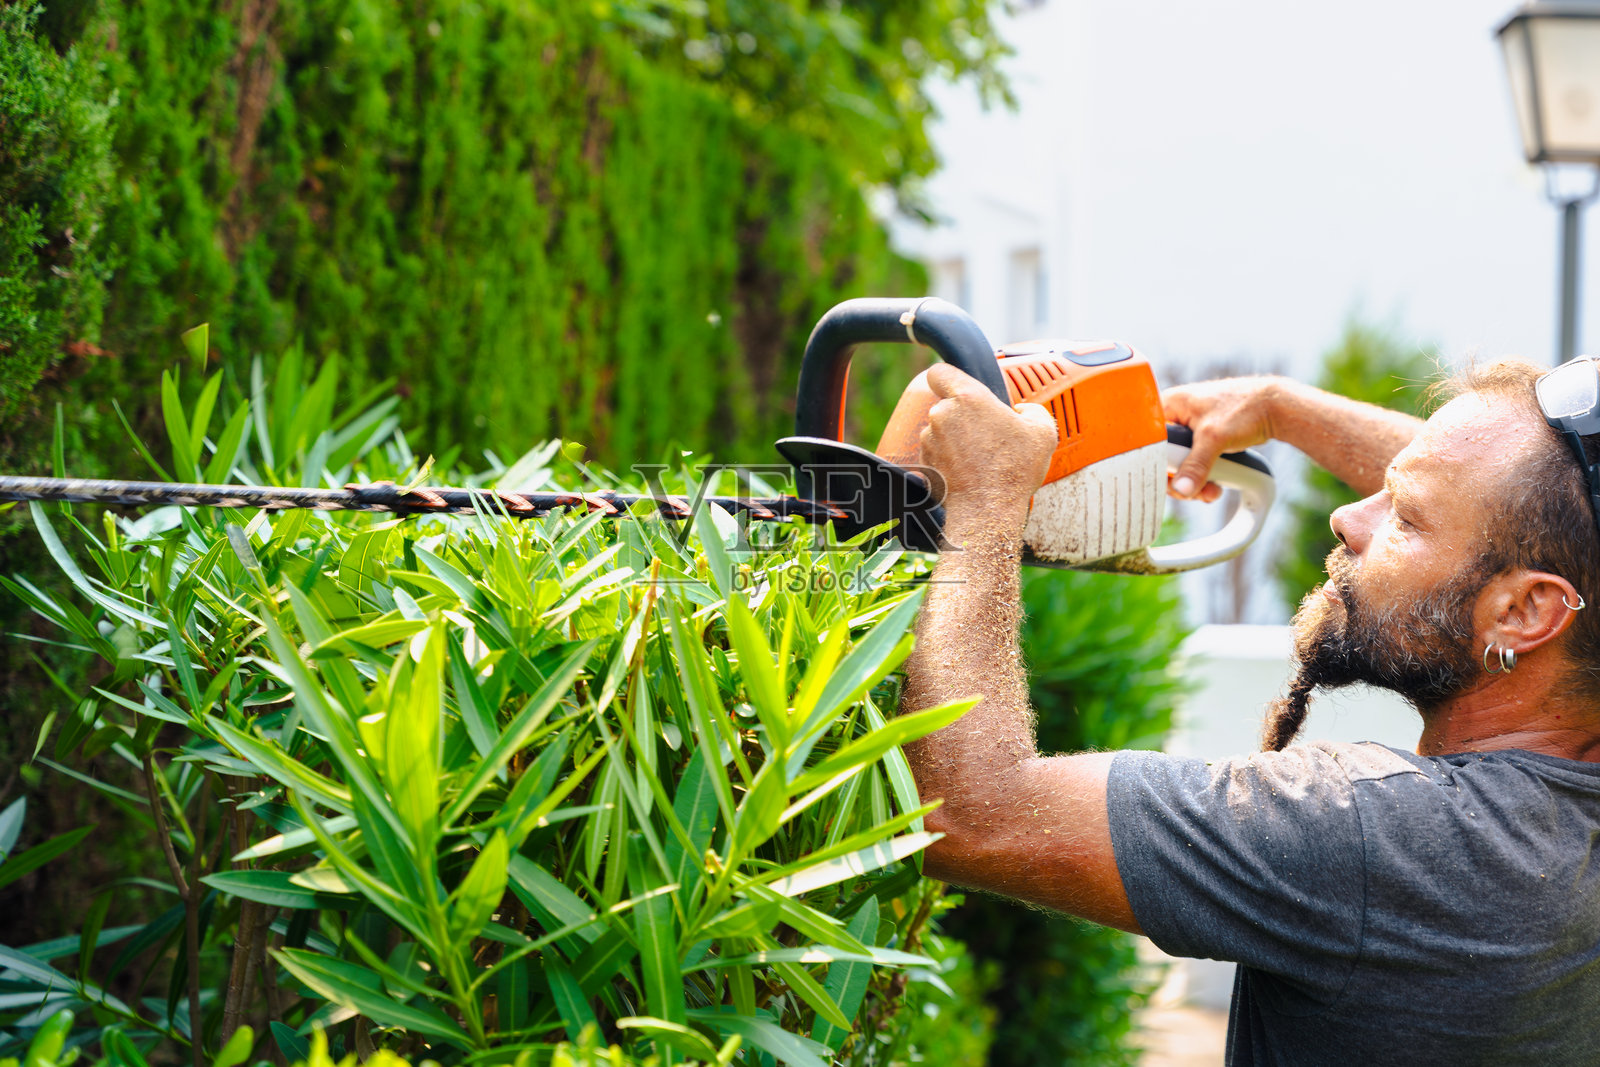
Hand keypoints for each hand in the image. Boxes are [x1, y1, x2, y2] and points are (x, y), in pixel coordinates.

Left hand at [919, 363, 1057, 516]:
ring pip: (941, 430)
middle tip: (987, 432)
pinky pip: (937, 452)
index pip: (940, 371)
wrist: (987, 511)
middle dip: (964, 416)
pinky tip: (970, 471)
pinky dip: (949, 458)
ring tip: (981, 457)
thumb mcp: (1042, 432)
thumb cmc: (1013, 472)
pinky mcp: (925, 462)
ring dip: (956, 438)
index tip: (958, 385)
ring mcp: (930, 440)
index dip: (948, 376)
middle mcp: (943, 415)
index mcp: (968, 398)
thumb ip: (1033, 410)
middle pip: (947, 404)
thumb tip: (1023, 412)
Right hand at [1160, 376, 1283, 500]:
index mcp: (1169, 405)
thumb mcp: (1214, 438)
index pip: (1148, 440)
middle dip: (1179, 479)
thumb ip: (1195, 465)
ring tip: (1210, 491)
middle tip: (1192, 492)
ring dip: (1194, 482)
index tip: (1169, 480)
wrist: (1275, 407)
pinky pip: (1193, 463)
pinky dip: (1203, 477)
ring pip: (1179, 464)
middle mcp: (1175, 416)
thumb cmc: (1244, 408)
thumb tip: (1182, 489)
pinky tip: (1214, 486)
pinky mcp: (1202, 440)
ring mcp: (1189, 429)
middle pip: (1162, 457)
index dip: (1156, 463)